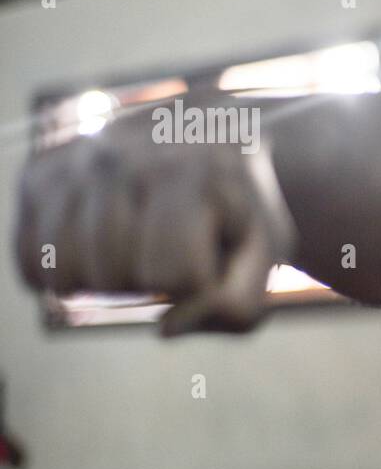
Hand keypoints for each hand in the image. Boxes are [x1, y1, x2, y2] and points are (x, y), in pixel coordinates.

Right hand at [14, 113, 277, 335]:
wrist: (210, 140)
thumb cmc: (238, 213)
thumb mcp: (263, 258)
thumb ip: (237, 305)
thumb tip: (164, 328)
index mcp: (191, 170)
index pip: (174, 276)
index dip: (198, 284)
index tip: (213, 250)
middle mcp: (123, 155)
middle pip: (115, 278)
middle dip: (150, 282)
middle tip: (172, 244)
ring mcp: (73, 161)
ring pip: (65, 273)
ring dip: (105, 280)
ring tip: (136, 245)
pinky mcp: (39, 174)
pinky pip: (29, 261)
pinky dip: (62, 274)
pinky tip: (97, 248)